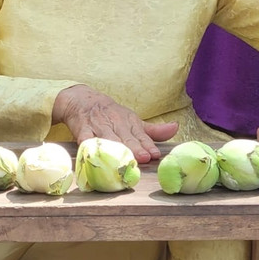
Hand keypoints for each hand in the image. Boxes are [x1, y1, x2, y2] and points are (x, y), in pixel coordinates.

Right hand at [53, 85, 178, 162]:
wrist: (82, 99)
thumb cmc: (112, 114)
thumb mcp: (133, 121)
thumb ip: (153, 130)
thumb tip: (176, 128)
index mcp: (129, 121)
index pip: (140, 135)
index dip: (147, 145)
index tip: (154, 154)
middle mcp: (115, 123)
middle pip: (125, 138)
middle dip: (134, 148)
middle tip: (143, 158)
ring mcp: (98, 126)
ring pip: (108, 139)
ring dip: (115, 149)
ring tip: (123, 160)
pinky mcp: (82, 129)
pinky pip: (85, 138)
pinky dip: (88, 145)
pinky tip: (93, 153)